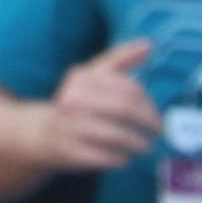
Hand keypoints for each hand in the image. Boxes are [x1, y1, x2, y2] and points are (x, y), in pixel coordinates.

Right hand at [32, 35, 166, 174]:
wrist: (43, 132)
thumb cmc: (77, 102)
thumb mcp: (93, 76)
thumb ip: (121, 59)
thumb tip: (149, 44)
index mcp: (81, 78)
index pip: (128, 88)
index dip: (149, 104)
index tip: (157, 116)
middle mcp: (73, 99)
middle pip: (124, 109)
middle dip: (148, 123)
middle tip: (158, 132)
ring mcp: (70, 126)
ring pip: (118, 135)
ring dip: (138, 143)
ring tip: (144, 146)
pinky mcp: (72, 152)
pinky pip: (108, 157)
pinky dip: (123, 158)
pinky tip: (124, 156)